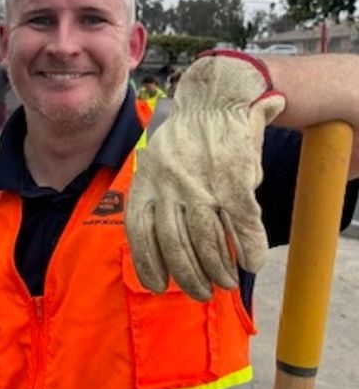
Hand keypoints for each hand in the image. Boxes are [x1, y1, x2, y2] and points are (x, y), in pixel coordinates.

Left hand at [125, 52, 284, 300]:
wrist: (217, 96)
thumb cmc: (187, 137)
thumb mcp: (157, 161)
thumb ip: (154, 198)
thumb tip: (153, 244)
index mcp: (147, 179)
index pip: (139, 232)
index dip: (147, 263)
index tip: (156, 285)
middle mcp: (170, 184)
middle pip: (174, 244)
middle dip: (187, 275)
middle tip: (199, 292)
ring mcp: (201, 182)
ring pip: (207, 240)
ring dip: (217, 269)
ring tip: (223, 282)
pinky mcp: (233, 178)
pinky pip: (240, 224)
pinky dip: (248, 248)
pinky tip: (251, 262)